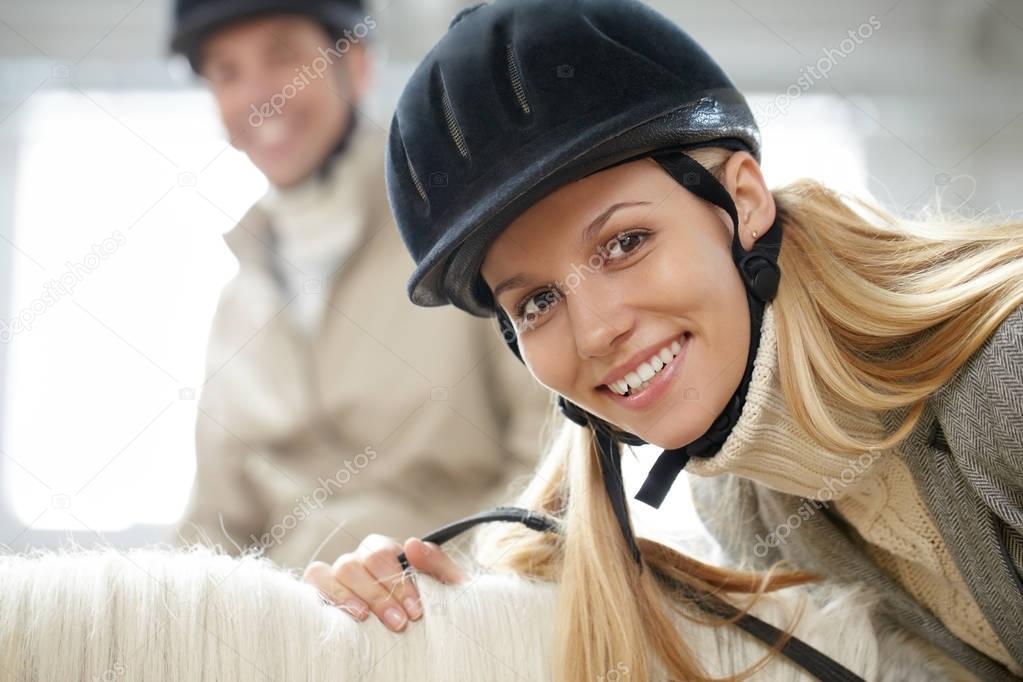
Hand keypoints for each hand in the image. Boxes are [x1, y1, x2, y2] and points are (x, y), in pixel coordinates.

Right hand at [302, 534, 467, 631]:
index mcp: (382, 551)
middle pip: (353, 564)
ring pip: (326, 572)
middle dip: (378, 595)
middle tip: (400, 623)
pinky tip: (339, 615)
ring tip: (364, 618)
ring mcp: (335, 576)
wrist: (413, 623)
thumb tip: (413, 544)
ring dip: (346, 596)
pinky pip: (311, 585)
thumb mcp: (440, 582)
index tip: (415, 610)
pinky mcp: (321, 594)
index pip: (380, 554)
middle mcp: (356, 560)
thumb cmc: (426, 599)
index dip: (397, 581)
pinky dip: (322, 595)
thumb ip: (436, 563)